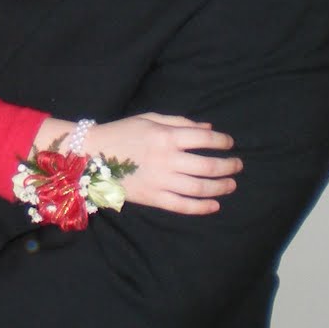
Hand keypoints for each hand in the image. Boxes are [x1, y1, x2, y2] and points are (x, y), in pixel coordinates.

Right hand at [81, 113, 241, 214]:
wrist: (90, 155)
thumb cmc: (121, 133)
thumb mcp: (150, 119)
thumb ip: (180, 123)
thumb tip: (208, 128)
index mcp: (167, 136)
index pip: (205, 139)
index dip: (223, 141)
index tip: (230, 143)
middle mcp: (167, 159)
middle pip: (208, 166)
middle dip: (228, 166)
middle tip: (238, 166)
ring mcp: (161, 180)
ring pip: (200, 188)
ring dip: (220, 187)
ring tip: (231, 184)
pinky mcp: (153, 198)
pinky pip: (182, 206)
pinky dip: (201, 207)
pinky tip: (214, 205)